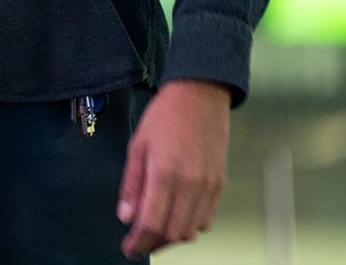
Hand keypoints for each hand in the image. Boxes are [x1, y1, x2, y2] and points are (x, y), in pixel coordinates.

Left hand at [117, 79, 229, 255]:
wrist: (200, 97)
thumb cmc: (164, 117)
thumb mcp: (137, 146)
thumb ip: (132, 184)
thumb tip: (126, 216)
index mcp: (166, 174)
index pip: (152, 223)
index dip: (139, 242)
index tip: (128, 249)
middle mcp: (191, 185)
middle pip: (173, 233)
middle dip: (154, 243)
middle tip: (138, 242)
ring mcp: (208, 187)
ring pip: (192, 230)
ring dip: (172, 237)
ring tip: (155, 231)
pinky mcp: (219, 185)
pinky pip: (206, 219)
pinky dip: (190, 226)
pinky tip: (176, 218)